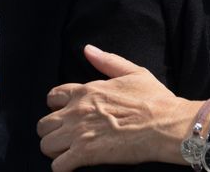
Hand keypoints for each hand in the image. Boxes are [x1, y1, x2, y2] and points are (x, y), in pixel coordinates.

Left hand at [40, 45, 197, 169]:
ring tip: (68, 154)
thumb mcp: (133, 72)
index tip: (66, 115)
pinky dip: (62, 169)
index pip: (53, 97)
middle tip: (66, 139)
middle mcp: (77, 110)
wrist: (166, 125)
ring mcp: (78, 132)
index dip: (57, 107)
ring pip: (45, 144)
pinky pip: (58, 166)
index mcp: (87, 90)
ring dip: (55, 151)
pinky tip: (73, 168)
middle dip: (52, 132)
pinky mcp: (85, 154)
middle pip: (43, 123)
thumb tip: (88, 50)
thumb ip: (107, 61)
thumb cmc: (155, 100)